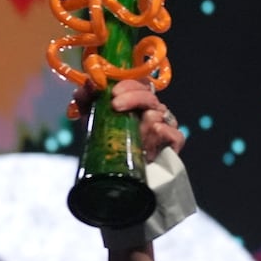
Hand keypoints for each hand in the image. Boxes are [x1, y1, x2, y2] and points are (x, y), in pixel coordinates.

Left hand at [71, 80, 185, 159]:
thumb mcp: (93, 120)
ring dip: (147, 114)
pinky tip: (154, 129)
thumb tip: (86, 86)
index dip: (128, 84)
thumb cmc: (109, 144)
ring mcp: (163, 128)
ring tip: (132, 122)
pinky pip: (175, 135)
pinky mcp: (170, 146)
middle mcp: (152, 111)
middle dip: (133, 96)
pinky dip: (165, 131)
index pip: (139, 84)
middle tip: (115, 104)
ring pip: (161, 113)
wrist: (116, 176)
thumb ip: (87, 101)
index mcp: (137, 102)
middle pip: (150, 96)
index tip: (112, 92)